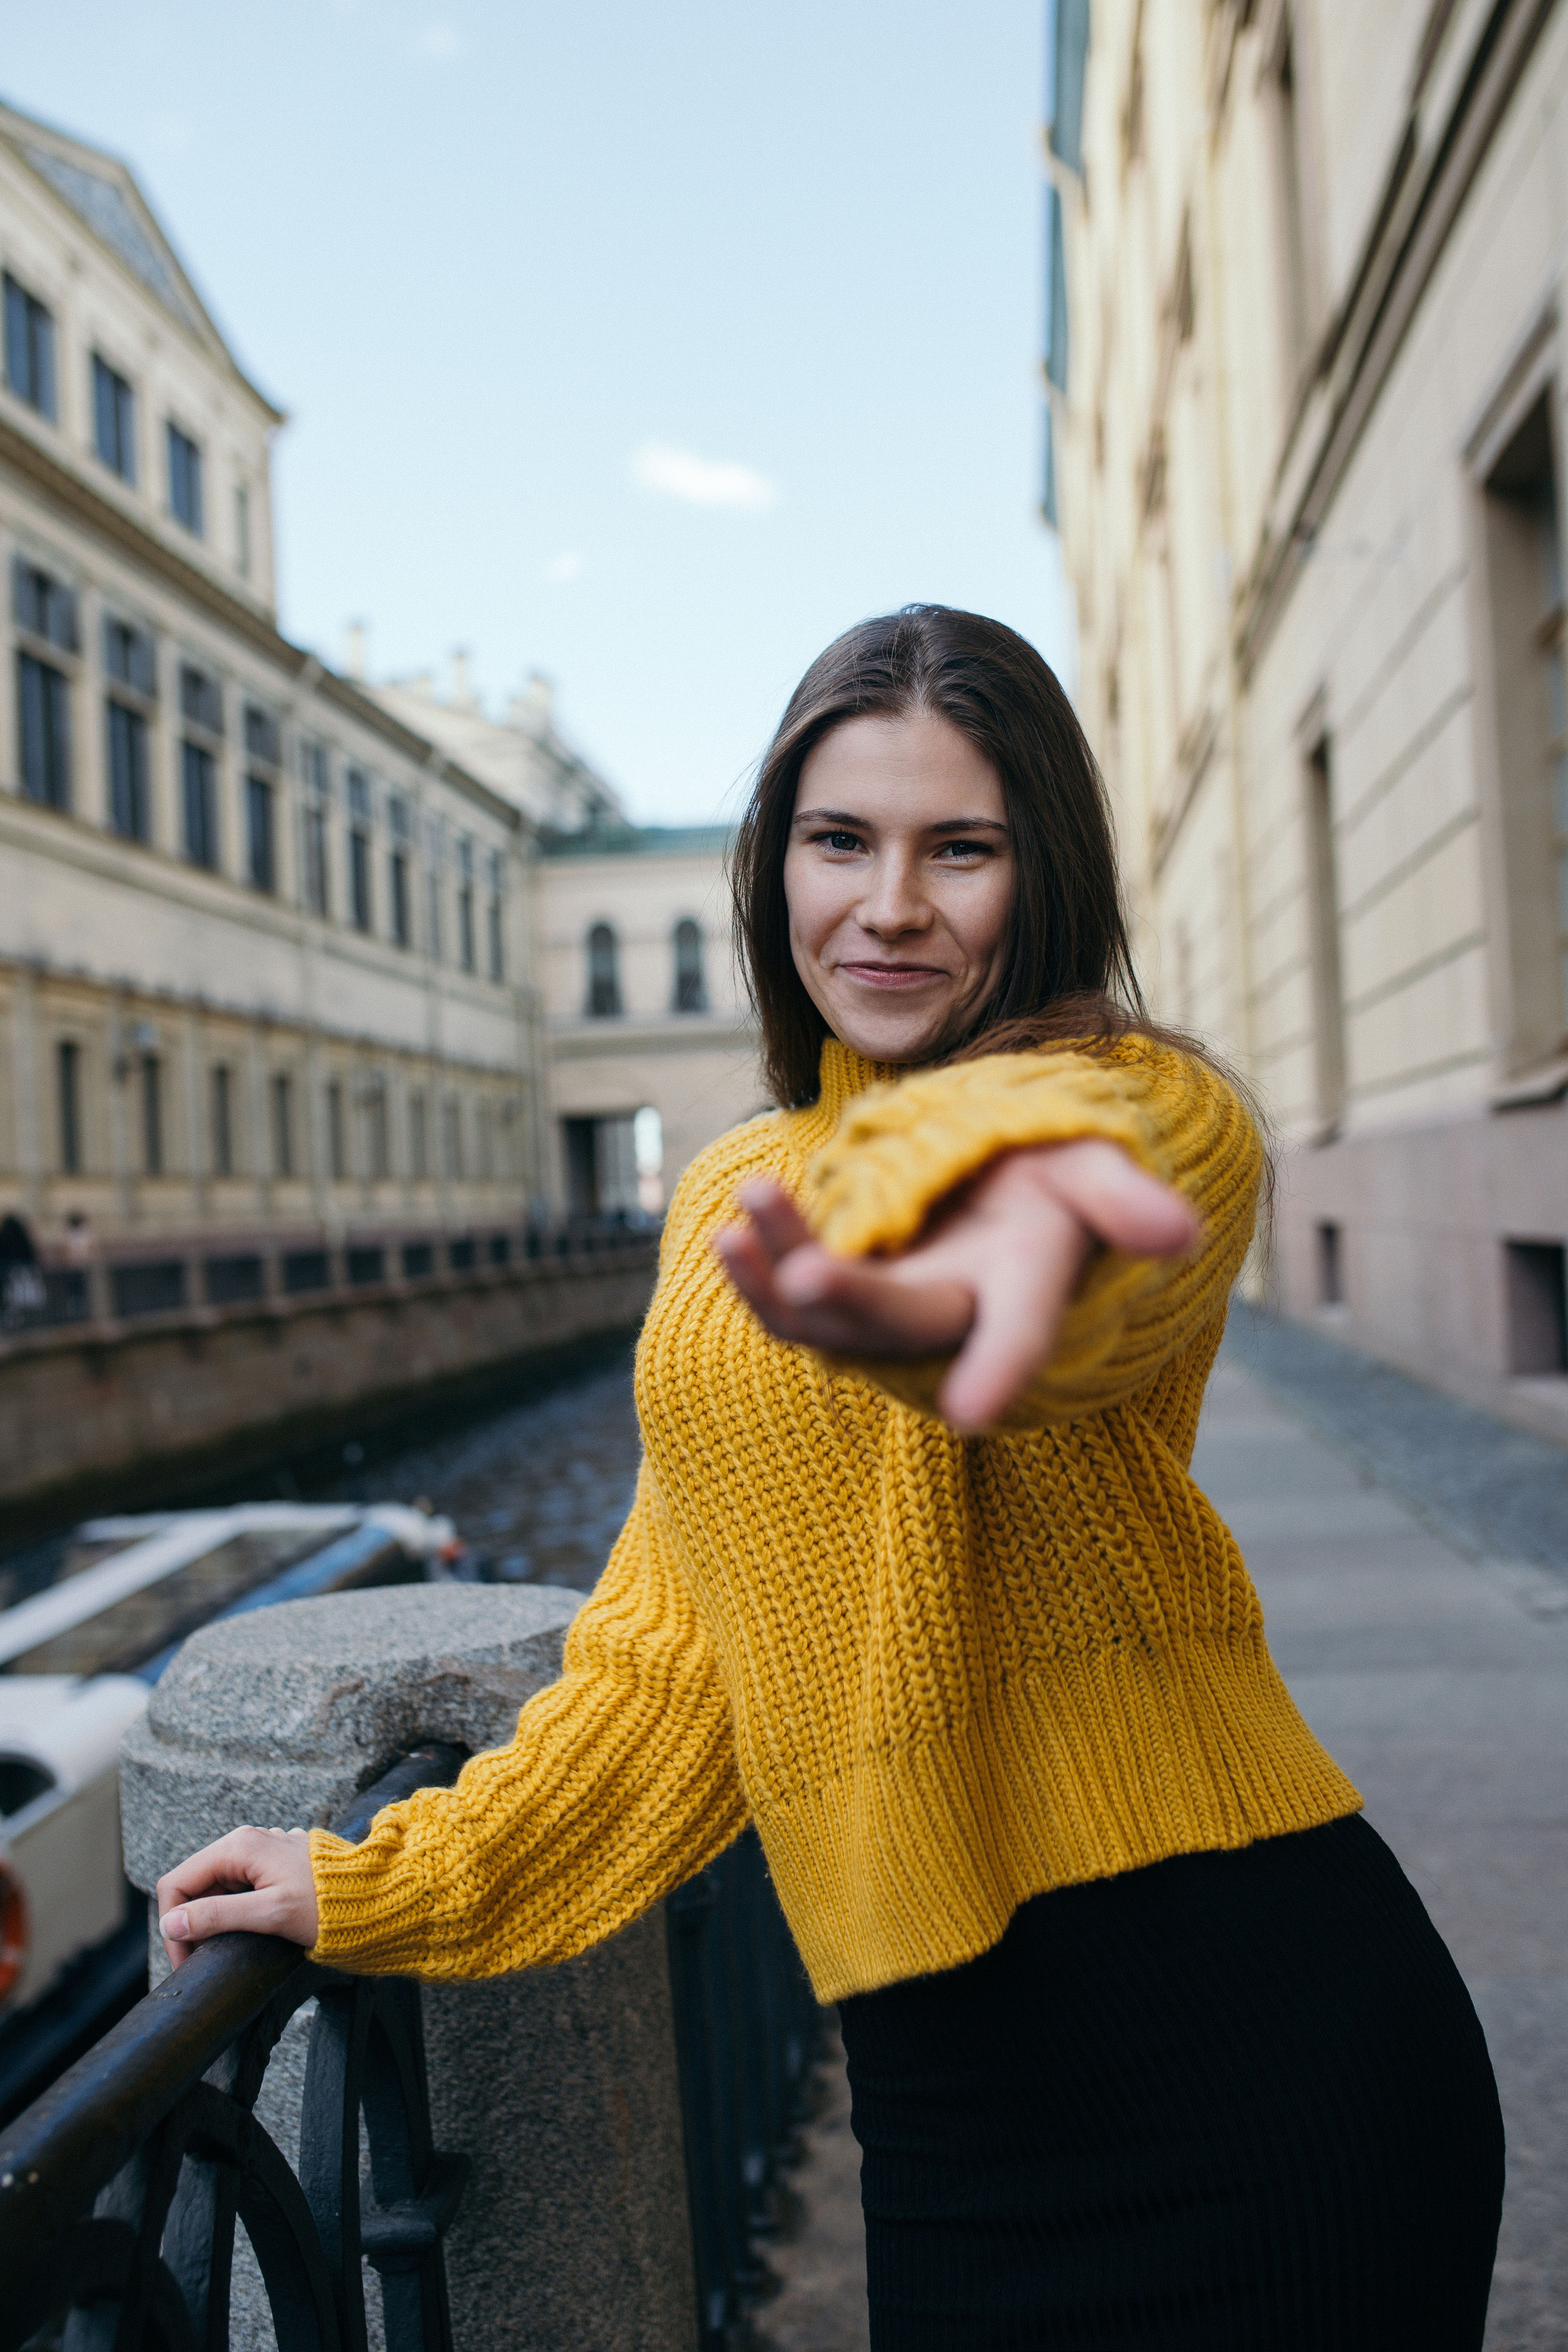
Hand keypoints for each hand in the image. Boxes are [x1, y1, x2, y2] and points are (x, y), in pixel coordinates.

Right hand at [157, 1826, 319, 1969]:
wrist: (373, 1895)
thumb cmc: (326, 1905)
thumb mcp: (269, 1913)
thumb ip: (218, 1916)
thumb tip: (171, 1924)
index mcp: (238, 1847)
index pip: (177, 1883)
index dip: (172, 1925)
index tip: (186, 1962)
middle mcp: (245, 1843)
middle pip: (193, 1885)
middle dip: (189, 1925)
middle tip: (201, 1962)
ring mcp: (259, 1854)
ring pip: (213, 1889)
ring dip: (209, 1921)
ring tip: (221, 1952)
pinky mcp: (271, 1868)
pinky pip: (234, 1890)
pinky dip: (229, 1913)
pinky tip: (241, 1934)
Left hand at [712, 1139, 1198, 1431]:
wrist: (997, 1180)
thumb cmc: (1052, 1166)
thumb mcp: (1091, 1165)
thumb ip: (1126, 1200)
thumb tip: (1184, 1235)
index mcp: (1024, 1288)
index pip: (1017, 1336)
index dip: (997, 1372)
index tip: (970, 1415)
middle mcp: (956, 1315)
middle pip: (901, 1325)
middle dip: (853, 1302)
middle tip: (806, 1273)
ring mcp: (893, 1313)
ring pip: (830, 1322)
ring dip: (780, 1280)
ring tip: (744, 1215)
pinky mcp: (844, 1302)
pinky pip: (793, 1311)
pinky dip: (758, 1281)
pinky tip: (729, 1236)